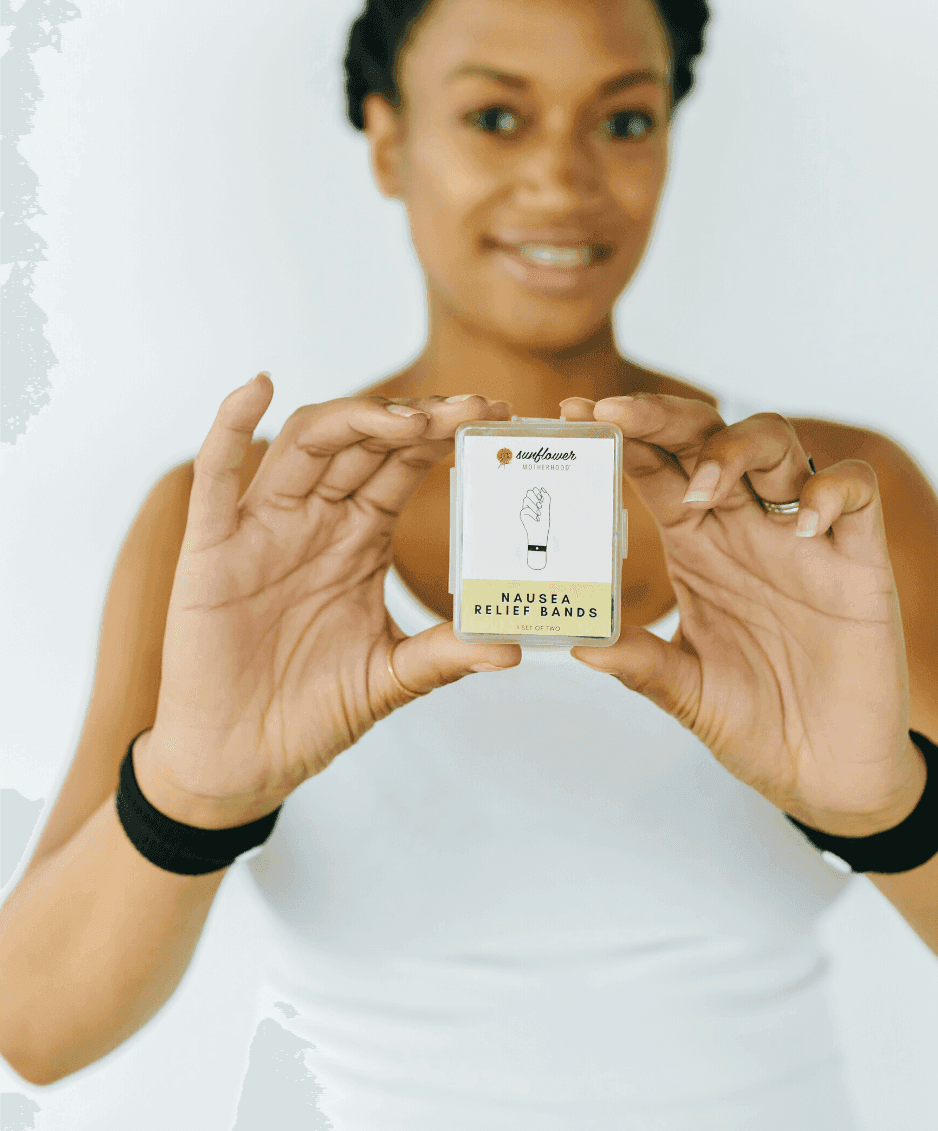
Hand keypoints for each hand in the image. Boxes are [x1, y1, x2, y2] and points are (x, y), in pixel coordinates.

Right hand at [141, 379, 518, 822]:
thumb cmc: (310, 712)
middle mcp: (314, 521)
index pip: (403, 464)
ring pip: (307, 445)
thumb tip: (513, 648)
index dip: (445, 436)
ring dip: (356, 417)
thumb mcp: (391, 678)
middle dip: (419, 418)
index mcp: (358, 539)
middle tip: (474, 408)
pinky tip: (258, 389)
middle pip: (365, 442)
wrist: (240, 760)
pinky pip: (215, 478)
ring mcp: (262, 529)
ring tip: (409, 417)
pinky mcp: (211, 550)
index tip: (497, 419)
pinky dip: (230, 428)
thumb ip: (444, 655)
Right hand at [520, 486, 550, 568]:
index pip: (534, 490)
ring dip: (534, 506)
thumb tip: (542, 488)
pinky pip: (525, 509)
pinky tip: (536, 519)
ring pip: (525, 499)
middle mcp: (530, 503)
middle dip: (535, 497)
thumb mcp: (547, 508)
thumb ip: (546, 497)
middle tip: (540, 505)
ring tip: (539, 513)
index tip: (542, 499)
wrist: (540, 533)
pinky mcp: (522, 514)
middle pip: (528, 492)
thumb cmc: (544, 522)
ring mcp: (525, 508)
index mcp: (536, 501)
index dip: (537, 492)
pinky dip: (532, 513)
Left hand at [559, 394, 921, 834]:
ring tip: (706, 486)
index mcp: (697, 546)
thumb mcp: (685, 692)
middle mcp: (745, 528)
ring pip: (779, 444)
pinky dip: (829, 492)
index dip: (621, 435)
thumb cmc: (753, 721)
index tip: (577, 415)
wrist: (827, 773)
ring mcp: (803, 538)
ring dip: (738, 446)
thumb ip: (639, 662)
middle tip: (619, 413)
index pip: (656, 468)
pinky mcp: (859, 560)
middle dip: (664, 415)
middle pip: (708, 437)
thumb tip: (578, 641)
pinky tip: (799, 526)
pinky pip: (856, 492)